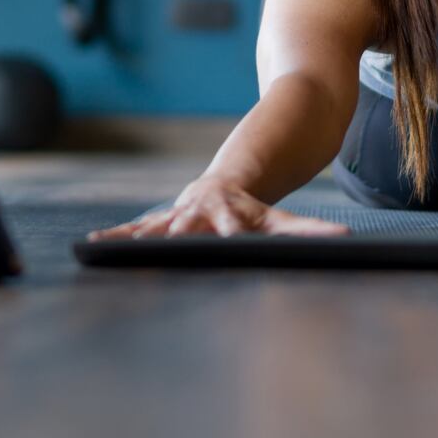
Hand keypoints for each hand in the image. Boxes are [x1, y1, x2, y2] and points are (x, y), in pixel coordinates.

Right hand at [85, 176, 352, 240]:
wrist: (227, 184)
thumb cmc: (255, 210)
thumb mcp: (280, 220)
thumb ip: (309, 231)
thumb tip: (344, 239)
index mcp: (228, 215)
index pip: (227, 228)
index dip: (225, 234)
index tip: (223, 242)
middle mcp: (199, 215)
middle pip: (184, 230)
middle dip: (171, 241)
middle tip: (157, 254)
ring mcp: (177, 217)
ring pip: (155, 229)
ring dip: (135, 240)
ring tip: (108, 249)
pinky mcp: (162, 221)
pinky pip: (137, 230)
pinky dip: (118, 237)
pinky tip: (93, 244)